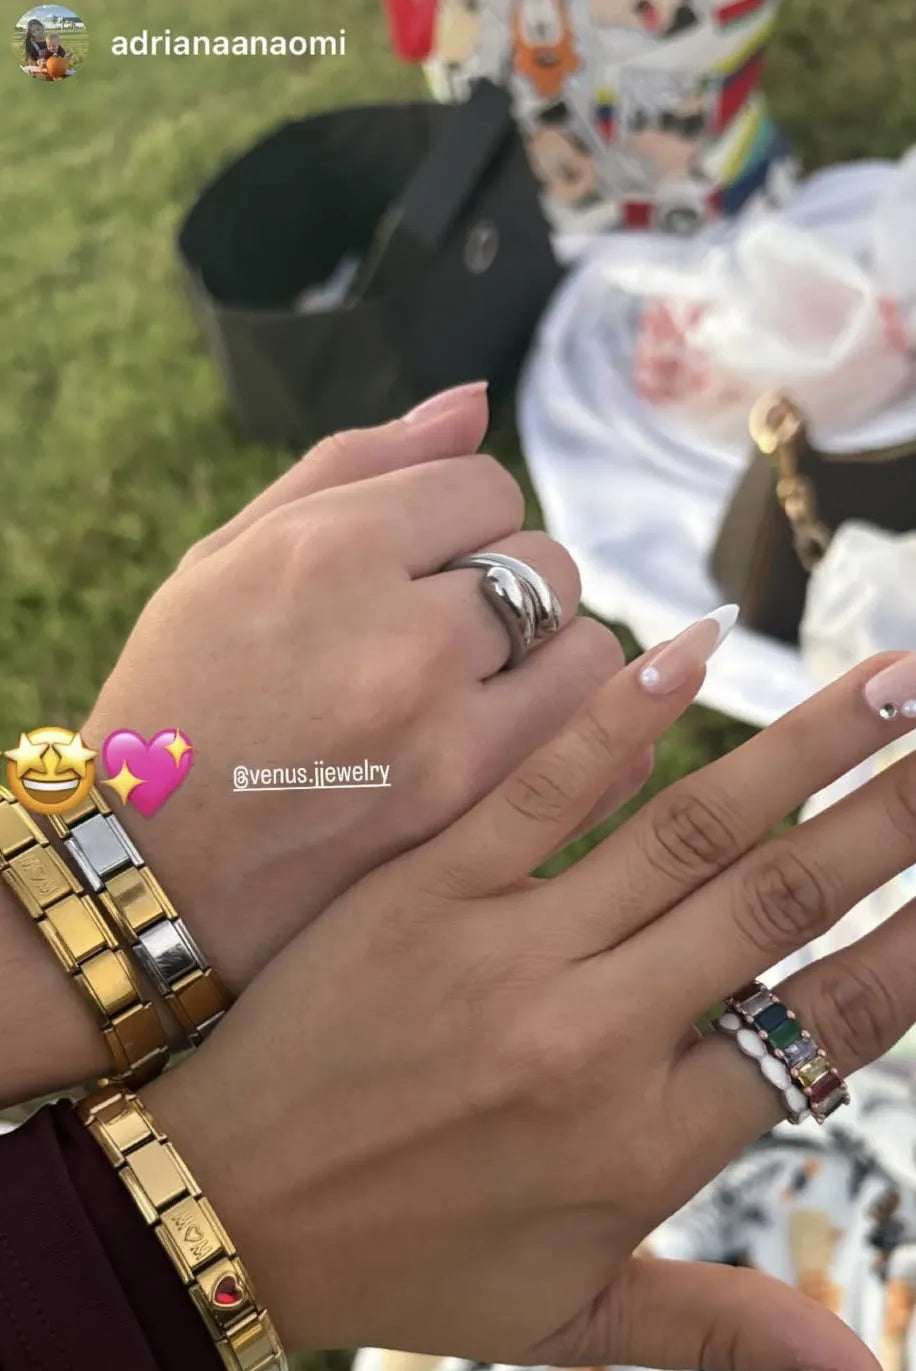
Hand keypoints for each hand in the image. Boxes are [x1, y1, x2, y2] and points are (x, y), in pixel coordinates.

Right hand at [84, 386, 622, 990]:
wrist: (152, 871)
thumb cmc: (181, 698)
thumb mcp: (227, 558)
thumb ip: (358, 467)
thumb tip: (476, 403)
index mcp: (334, 552)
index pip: (488, 488)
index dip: (460, 522)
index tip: (421, 565)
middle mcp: (404, 639)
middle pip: (551, 566)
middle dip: (513, 588)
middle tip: (451, 632)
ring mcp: (449, 739)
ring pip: (593, 657)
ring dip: (552, 662)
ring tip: (485, 691)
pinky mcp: (475, 823)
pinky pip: (597, 751)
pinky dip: (576, 737)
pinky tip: (517, 743)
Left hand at [147, 643, 915, 1370]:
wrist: (219, 1214)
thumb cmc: (405, 1273)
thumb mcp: (574, 1321)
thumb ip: (733, 1331)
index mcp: (648, 1143)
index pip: (832, 1023)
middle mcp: (597, 1038)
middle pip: (785, 901)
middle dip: (897, 812)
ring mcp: (509, 952)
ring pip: (691, 831)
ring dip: (805, 745)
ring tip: (897, 677)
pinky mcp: (425, 891)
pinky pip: (539, 791)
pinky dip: (619, 718)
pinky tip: (689, 649)